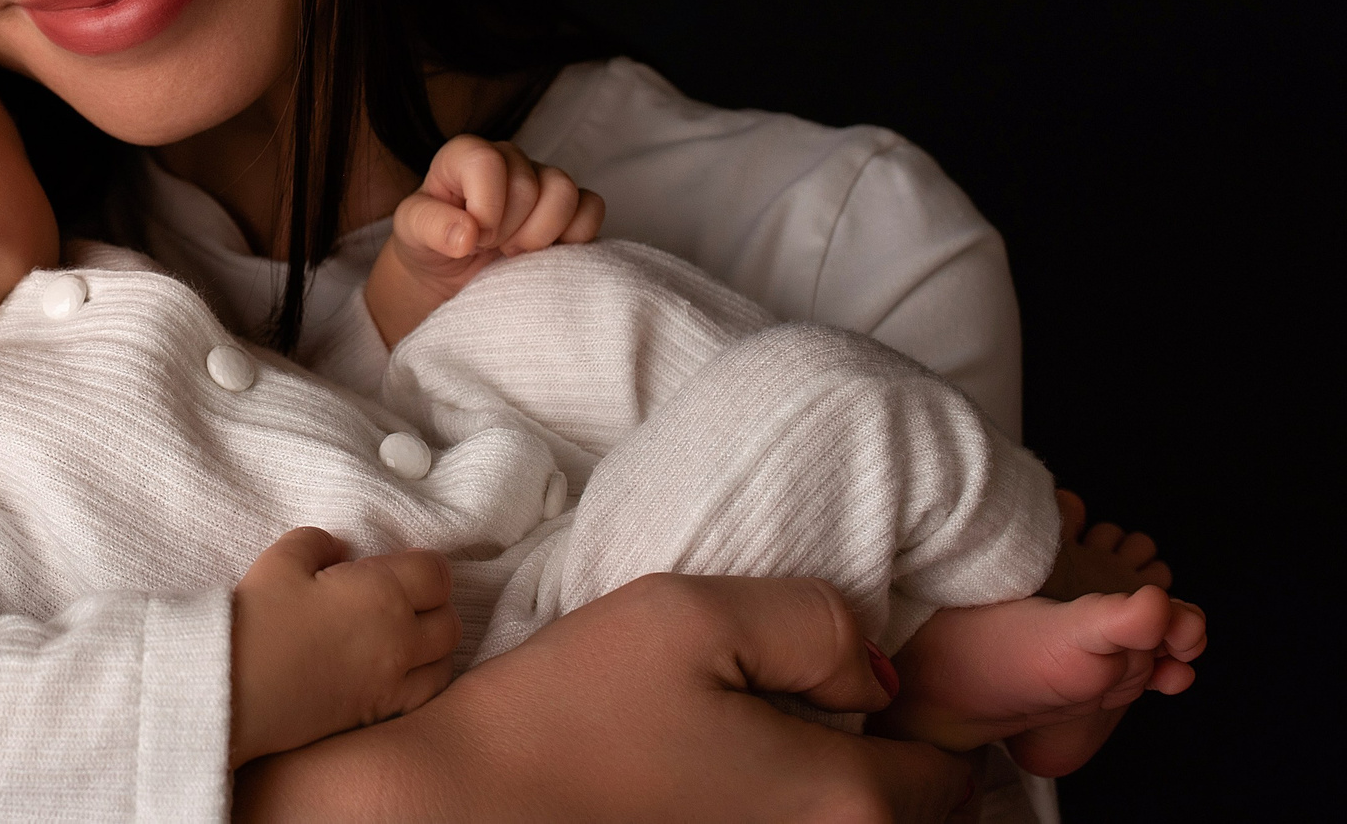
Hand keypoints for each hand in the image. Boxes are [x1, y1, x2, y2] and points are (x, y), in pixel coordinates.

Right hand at [229, 528, 458, 766]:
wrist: (234, 689)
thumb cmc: (258, 618)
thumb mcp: (282, 558)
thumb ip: (319, 543)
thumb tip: (339, 553)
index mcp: (382, 593)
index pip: (436, 574)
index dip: (424, 564)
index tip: (400, 563)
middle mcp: (399, 639)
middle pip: (449, 620)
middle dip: (434, 603)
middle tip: (402, 596)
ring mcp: (392, 682)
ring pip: (445, 661)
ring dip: (434, 643)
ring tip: (405, 634)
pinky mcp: (377, 713)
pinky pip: (425, 696)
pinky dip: (423, 679)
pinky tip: (398, 670)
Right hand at [237, 574, 974, 822]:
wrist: (461, 806)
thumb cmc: (568, 712)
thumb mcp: (688, 613)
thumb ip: (815, 623)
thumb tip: (878, 670)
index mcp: (845, 798)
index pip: (954, 762)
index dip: (927, 707)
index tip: (869, 674)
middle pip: (919, 813)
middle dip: (892, 757)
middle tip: (822, 702)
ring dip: (842, 790)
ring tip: (768, 739)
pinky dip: (790, 813)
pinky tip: (725, 779)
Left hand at [367, 135, 604, 346]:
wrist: (450, 274)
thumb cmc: (429, 245)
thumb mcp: (410, 233)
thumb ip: (429, 226)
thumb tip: (465, 234)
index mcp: (465, 156)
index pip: (487, 162)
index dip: (485, 208)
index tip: (472, 239)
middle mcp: (508, 160)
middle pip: (529, 185)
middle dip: (509, 231)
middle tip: (490, 248)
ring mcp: (541, 180)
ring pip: (565, 191)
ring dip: (540, 235)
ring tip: (514, 253)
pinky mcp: (569, 206)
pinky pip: (592, 208)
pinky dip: (574, 238)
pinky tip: (543, 254)